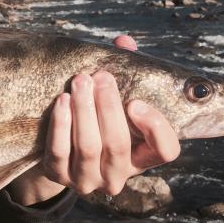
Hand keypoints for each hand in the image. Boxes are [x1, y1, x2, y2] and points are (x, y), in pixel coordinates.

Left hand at [10, 35, 180, 203]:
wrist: (58, 150)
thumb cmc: (95, 117)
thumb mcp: (114, 100)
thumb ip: (124, 71)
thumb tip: (124, 42)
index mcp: (141, 157)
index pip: (166, 151)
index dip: (156, 127)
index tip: (137, 101)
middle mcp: (117, 176)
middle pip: (118, 144)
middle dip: (109, 107)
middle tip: (101, 77)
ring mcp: (87, 180)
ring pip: (88, 148)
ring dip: (84, 110)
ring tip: (80, 81)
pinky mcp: (59, 176)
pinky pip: (59, 152)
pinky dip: (61, 125)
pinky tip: (62, 101)